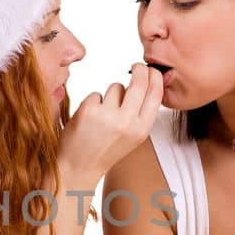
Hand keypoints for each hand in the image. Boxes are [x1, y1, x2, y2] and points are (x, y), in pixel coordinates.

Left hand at [57, 63, 163, 188]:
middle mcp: (127, 123)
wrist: (79, 168)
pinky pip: (96, 95)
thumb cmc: (106, 150)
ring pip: (116, 87)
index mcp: (142, 130)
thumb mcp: (132, 136)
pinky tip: (88, 121)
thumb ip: (141, 113)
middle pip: (138, 83)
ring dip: (110, 95)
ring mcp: (107, 116)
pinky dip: (92, 103)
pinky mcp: (88, 111)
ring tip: (102, 116)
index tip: (152, 69)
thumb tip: (148, 82)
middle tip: (136, 66)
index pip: (156, 94)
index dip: (155, 77)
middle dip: (139, 69)